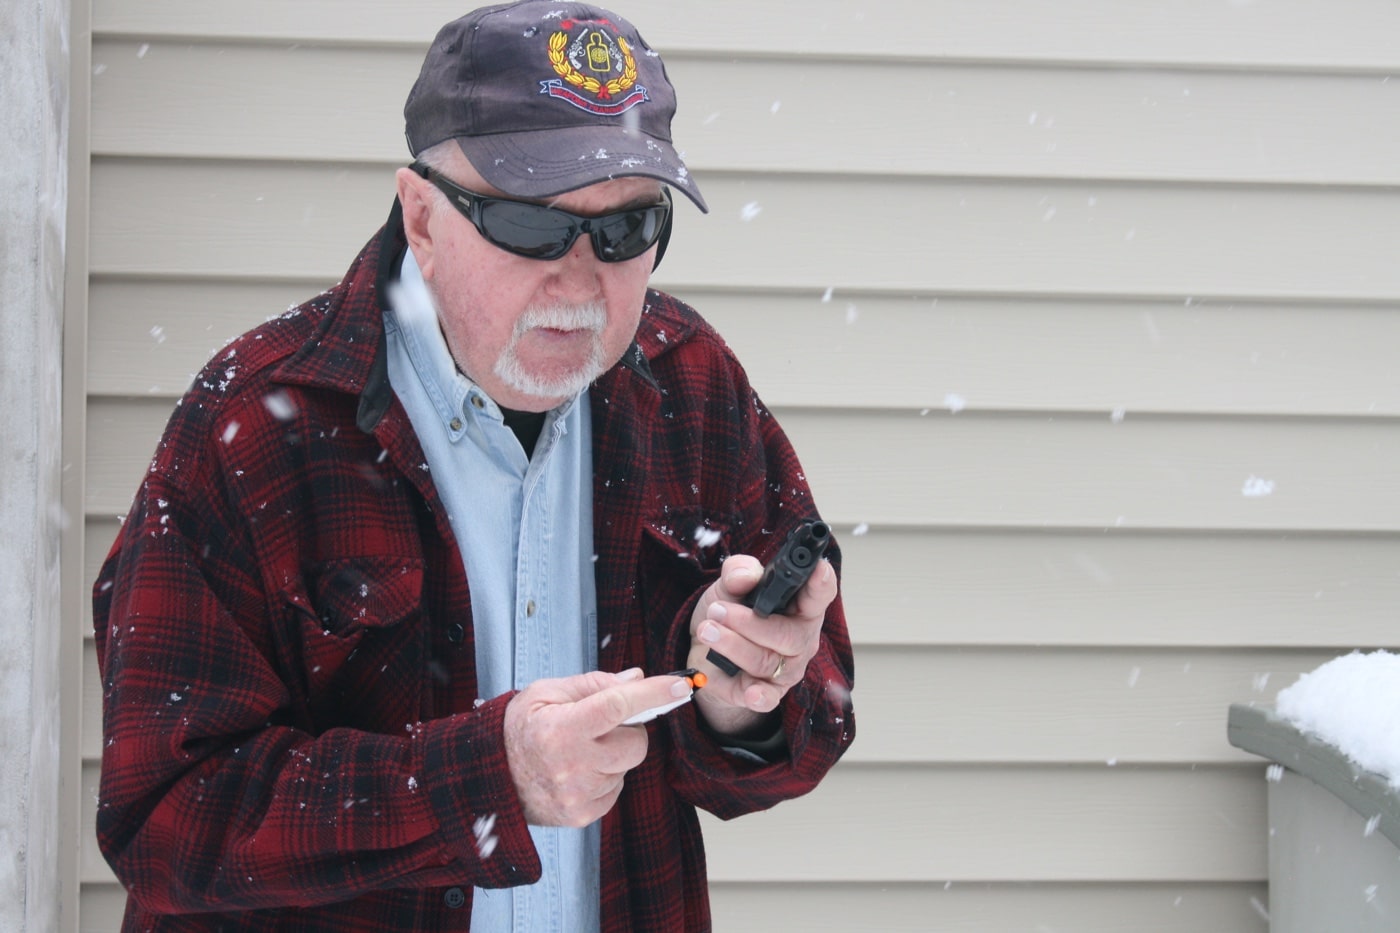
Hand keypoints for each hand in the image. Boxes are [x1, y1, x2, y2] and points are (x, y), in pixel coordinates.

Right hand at [503, 669, 693, 826]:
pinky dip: (606, 776)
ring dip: (614, 754)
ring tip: (581, 750)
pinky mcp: (582, 815)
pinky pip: (616, 789)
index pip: (618, 705)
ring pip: (626, 767)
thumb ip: (594, 684)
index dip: (654, 693)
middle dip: (628, 729)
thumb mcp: (546, 693)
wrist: (490, 776)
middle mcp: (572, 766)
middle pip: (636, 744)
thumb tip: (637, 679)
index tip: (680, 685)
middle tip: (602, 725)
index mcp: (562, 728)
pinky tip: (579, 770)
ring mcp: (578, 795)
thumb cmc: (519, 729)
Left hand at [686, 554, 837, 735]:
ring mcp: (785, 668)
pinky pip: (768, 697)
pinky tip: (750, 693)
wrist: (704, 650)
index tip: (817, 569)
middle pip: (788, 635)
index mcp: (799, 606)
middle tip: (719, 610)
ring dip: (731, 644)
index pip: (818, 594)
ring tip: (707, 629)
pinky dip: (759, 696)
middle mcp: (799, 639)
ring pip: (765, 660)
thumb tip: (745, 575)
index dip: (821, 582)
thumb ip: (737, 573)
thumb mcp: (728, 586)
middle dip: (749, 622)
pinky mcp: (765, 692)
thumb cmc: (728, 613)